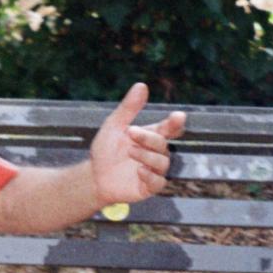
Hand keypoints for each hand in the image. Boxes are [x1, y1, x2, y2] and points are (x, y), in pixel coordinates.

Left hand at [90, 84, 185, 206]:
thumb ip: (129, 108)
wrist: (93, 176)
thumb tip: (141, 85)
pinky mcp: (148, 187)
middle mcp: (155, 153)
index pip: (169, 128)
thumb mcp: (114, 126)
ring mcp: (153, 171)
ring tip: (130, 151)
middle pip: (163, 144)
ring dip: (147, 155)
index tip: (178, 116)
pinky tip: (139, 170)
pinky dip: (150, 176)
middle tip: (130, 132)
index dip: (175, 123)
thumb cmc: (106, 150)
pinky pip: (158, 182)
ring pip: (162, 162)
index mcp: (150, 136)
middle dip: (148, 138)